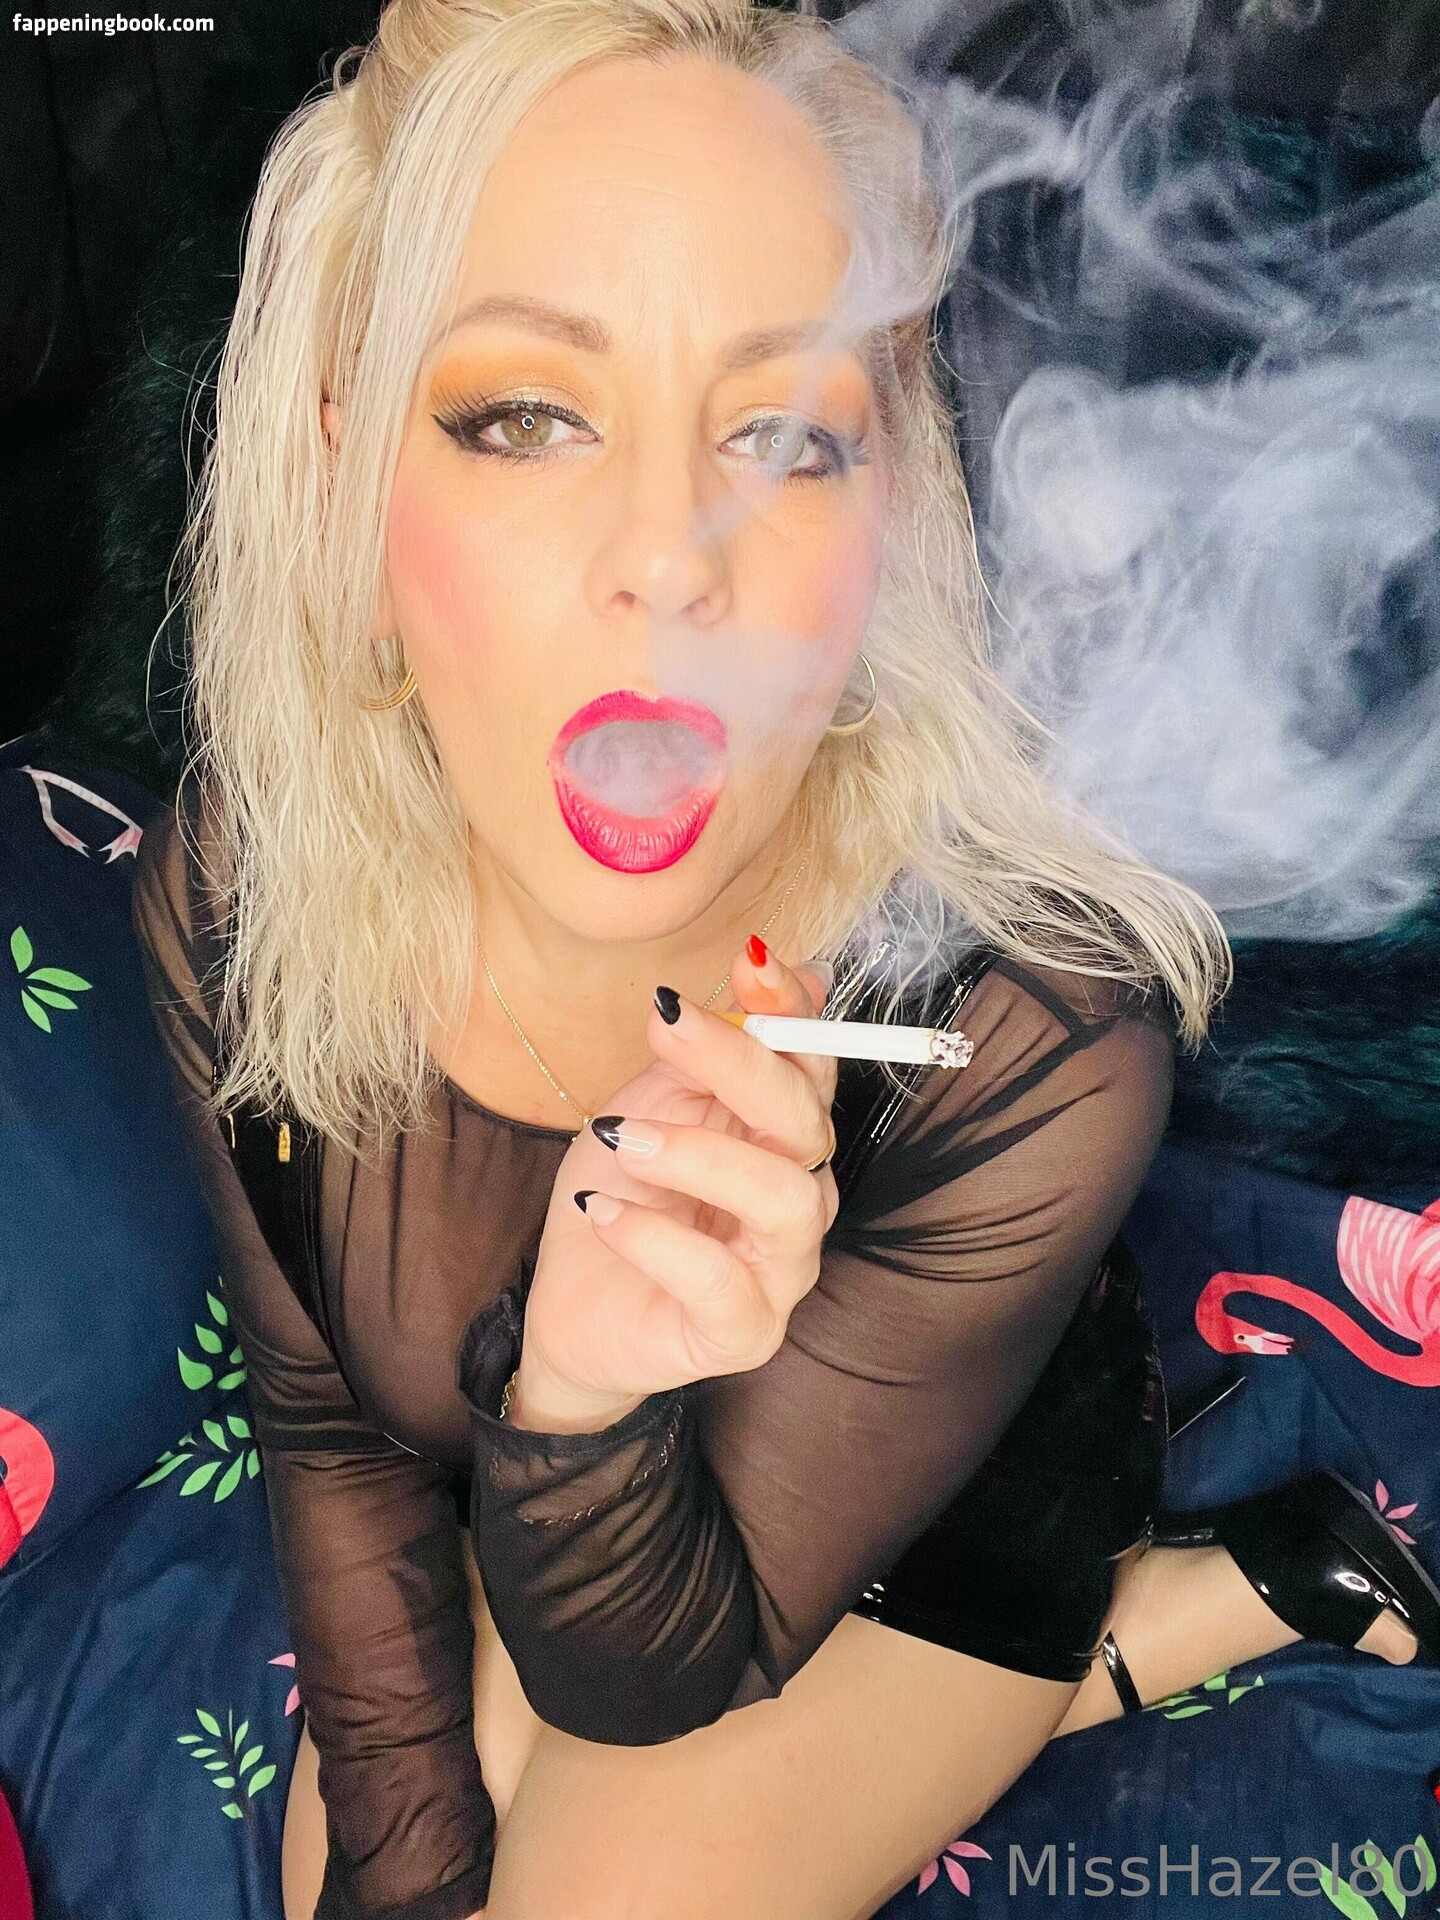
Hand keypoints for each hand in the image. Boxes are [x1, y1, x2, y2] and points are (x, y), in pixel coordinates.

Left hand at [511, 945, 838, 1431]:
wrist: (576, 1303)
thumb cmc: (625, 1197)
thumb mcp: (651, 1105)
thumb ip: (702, 1052)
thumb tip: (766, 964)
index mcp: (784, 1139)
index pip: (814, 1067)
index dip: (792, 1013)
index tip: (746, 965)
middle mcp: (800, 1198)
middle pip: (805, 1124)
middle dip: (740, 1064)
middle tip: (665, 1028)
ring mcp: (780, 1271)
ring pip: (784, 1201)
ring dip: (700, 1156)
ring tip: (622, 1140)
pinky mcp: (742, 1333)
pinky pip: (719, 1282)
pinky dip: (656, 1238)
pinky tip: (604, 1210)